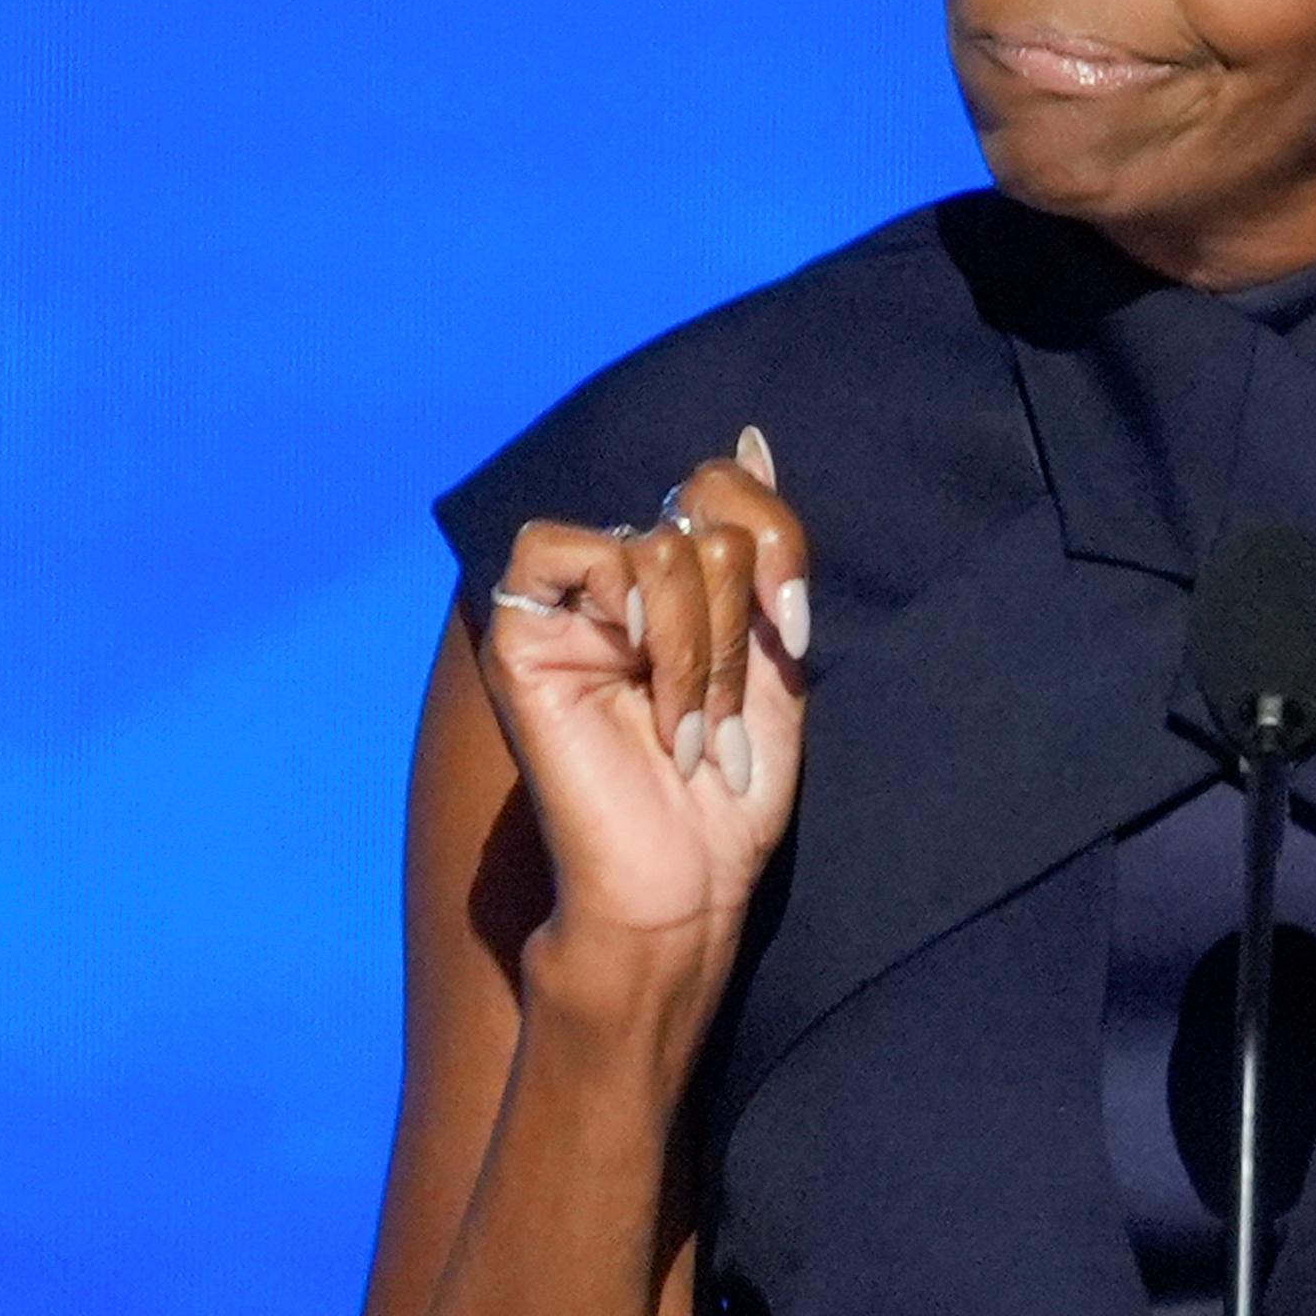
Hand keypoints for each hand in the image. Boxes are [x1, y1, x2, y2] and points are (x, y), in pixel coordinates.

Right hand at [474, 425, 810, 1016]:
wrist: (685, 879)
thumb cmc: (731, 786)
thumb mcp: (773, 654)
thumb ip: (761, 547)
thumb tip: (752, 435)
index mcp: (678, 580)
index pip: (726, 485)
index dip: (779, 547)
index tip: (797, 636)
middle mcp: (618, 579)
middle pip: (706, 513)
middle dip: (740, 625)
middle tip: (723, 718)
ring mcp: (566, 604)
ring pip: (665, 544)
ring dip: (700, 652)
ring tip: (687, 730)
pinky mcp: (518, 631)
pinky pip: (571, 549)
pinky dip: (634, 617)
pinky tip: (637, 677)